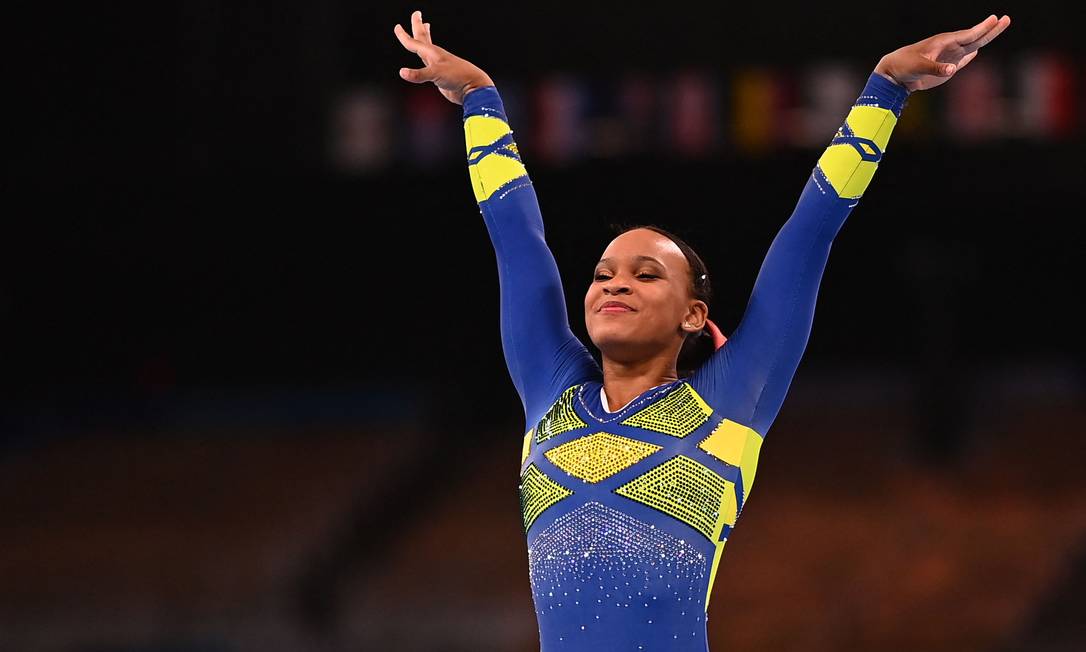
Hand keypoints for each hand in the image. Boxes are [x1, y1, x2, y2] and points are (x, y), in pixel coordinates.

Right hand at [393, 10, 494, 104]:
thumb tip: (402, 72)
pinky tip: (426, 59)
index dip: (404, 36)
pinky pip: (429, 63)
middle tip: (416, 14)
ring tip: (425, 27)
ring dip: (425, 36)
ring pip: (428, 47)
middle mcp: (434, 56)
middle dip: (418, 26)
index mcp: (432, 53)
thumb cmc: (457, 77)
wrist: (471, 87)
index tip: (397, 26)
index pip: (414, 42)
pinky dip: (425, 57)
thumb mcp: (436, 74)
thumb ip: (419, 74)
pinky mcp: (440, 75)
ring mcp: (438, 65)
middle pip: (423, 37)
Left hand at [874, 14, 1010, 91]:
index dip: (983, 28)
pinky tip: (976, 51)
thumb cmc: (904, 65)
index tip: (996, 19)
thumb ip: (935, 68)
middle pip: (975, 37)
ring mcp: (948, 57)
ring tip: (998, 27)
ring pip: (971, 47)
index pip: (968, 35)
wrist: (894, 74)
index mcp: (943, 42)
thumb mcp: (918, 66)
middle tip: (1006, 18)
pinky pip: (962, 60)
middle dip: (991, 29)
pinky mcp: (945, 67)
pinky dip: (971, 55)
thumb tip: (953, 70)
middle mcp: (949, 47)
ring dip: (985, 39)